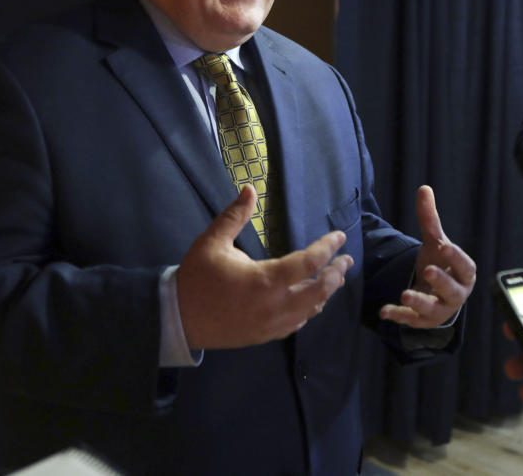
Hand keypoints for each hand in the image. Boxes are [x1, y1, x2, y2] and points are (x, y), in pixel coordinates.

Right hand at [175, 185, 353, 348]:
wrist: (176, 318)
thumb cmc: (196, 278)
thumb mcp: (212, 242)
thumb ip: (234, 215)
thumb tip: (249, 188)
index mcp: (264, 280)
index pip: (309, 263)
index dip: (327, 248)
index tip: (340, 237)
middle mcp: (274, 305)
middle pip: (319, 291)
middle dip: (336, 274)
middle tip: (346, 260)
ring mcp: (270, 324)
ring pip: (310, 310)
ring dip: (325, 293)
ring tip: (335, 278)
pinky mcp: (264, 336)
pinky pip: (295, 324)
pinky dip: (308, 310)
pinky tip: (311, 302)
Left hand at [379, 185, 475, 328]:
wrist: (435, 291)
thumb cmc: (441, 263)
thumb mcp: (435, 241)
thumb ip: (430, 219)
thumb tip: (424, 188)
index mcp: (464, 273)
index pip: (465, 267)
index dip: (457, 258)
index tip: (446, 246)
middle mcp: (456, 294)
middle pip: (453, 291)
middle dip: (441, 282)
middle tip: (428, 270)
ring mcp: (440, 310)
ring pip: (433, 310)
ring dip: (419, 302)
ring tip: (404, 293)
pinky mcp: (423, 321)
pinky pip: (412, 320)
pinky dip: (399, 316)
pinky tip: (384, 311)